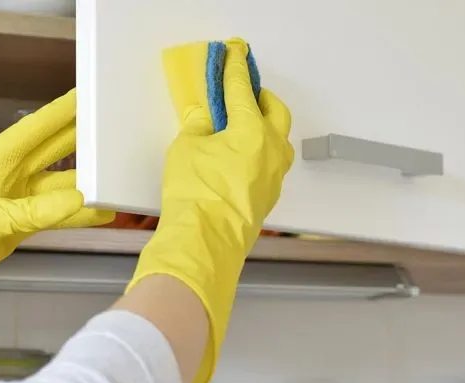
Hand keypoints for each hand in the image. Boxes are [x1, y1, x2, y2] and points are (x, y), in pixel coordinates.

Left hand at [0, 90, 111, 382]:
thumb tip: (82, 200)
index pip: (34, 129)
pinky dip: (77, 214)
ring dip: (85, 182)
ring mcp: (16, 198)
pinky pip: (56, 212)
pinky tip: (102, 212)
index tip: (87, 94)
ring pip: (58, 183)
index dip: (61, 111)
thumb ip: (38, 211)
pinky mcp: (22, 221)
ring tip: (117, 173)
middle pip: (51, 149)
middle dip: (80, 136)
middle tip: (111, 122)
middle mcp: (8, 173)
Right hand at [128, 39, 293, 382]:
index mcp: (253, 131)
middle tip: (242, 92)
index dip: (234, 72)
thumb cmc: (195, 194)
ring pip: (278, 140)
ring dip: (263, 126)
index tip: (233, 58)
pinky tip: (240, 155)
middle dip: (260, 98)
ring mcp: (274, 177)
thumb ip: (199, 127)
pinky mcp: (268, 197)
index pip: (243, 92)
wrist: (204, 243)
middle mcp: (272, 151)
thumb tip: (206, 120)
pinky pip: (271, 163)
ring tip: (241, 124)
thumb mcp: (186, 149)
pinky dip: (260, 151)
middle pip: (275, 112)